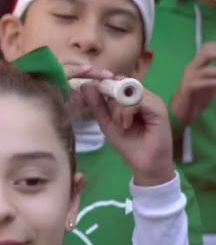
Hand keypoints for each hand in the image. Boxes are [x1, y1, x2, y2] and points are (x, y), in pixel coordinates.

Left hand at [71, 65, 175, 186]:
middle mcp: (143, 95)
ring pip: (128, 91)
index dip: (103, 85)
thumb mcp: (107, 123)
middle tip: (110, 117)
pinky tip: (126, 125)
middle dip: (109, 97)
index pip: (116, 81)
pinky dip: (126, 113)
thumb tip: (85, 86)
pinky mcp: (158, 107)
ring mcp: (152, 100)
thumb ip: (98, 106)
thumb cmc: (128, 144)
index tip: (92, 95)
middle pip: (121, 82)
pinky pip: (137, 100)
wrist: (145, 163)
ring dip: (118, 109)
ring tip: (120, 125)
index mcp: (132, 97)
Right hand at [171, 43, 215, 125]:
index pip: (207, 48)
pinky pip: (197, 83)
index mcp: (198, 64)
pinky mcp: (187, 89)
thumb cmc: (197, 96)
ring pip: (205, 69)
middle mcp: (193, 68)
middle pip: (205, 53)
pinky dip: (209, 83)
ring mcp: (189, 78)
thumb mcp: (211, 81)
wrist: (182, 110)